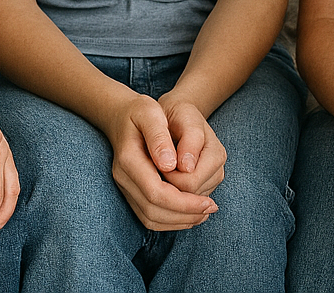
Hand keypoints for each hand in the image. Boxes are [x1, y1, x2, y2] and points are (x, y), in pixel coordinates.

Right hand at [102, 92, 220, 229]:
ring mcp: (125, 188)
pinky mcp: (132, 193)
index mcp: (129, 159)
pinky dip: (172, 220)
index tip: (208, 202)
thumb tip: (171, 166)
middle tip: (211, 208)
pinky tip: (191, 212)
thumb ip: (159, 137)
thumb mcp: (150, 112)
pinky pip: (150, 217)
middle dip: (185, 214)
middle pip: (153, 211)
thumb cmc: (141, 112)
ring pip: (151, 219)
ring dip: (180, 221)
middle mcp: (123, 178)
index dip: (184, 203)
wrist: (121, 115)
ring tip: (205, 212)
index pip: (156, 193)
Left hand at [156, 95, 226, 197]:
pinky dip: (168, 200)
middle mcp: (217, 172)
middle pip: (189, 199)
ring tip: (159, 171)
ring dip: (167, 194)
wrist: (176, 116)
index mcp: (216, 154)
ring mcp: (209, 184)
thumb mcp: (183, 115)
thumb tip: (186, 167)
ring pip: (184, 207)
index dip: (168, 177)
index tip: (156, 160)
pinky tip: (161, 181)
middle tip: (155, 166)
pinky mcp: (199, 191)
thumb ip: (188, 140)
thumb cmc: (177, 114)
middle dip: (167, 187)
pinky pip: (181, 208)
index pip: (191, 183)